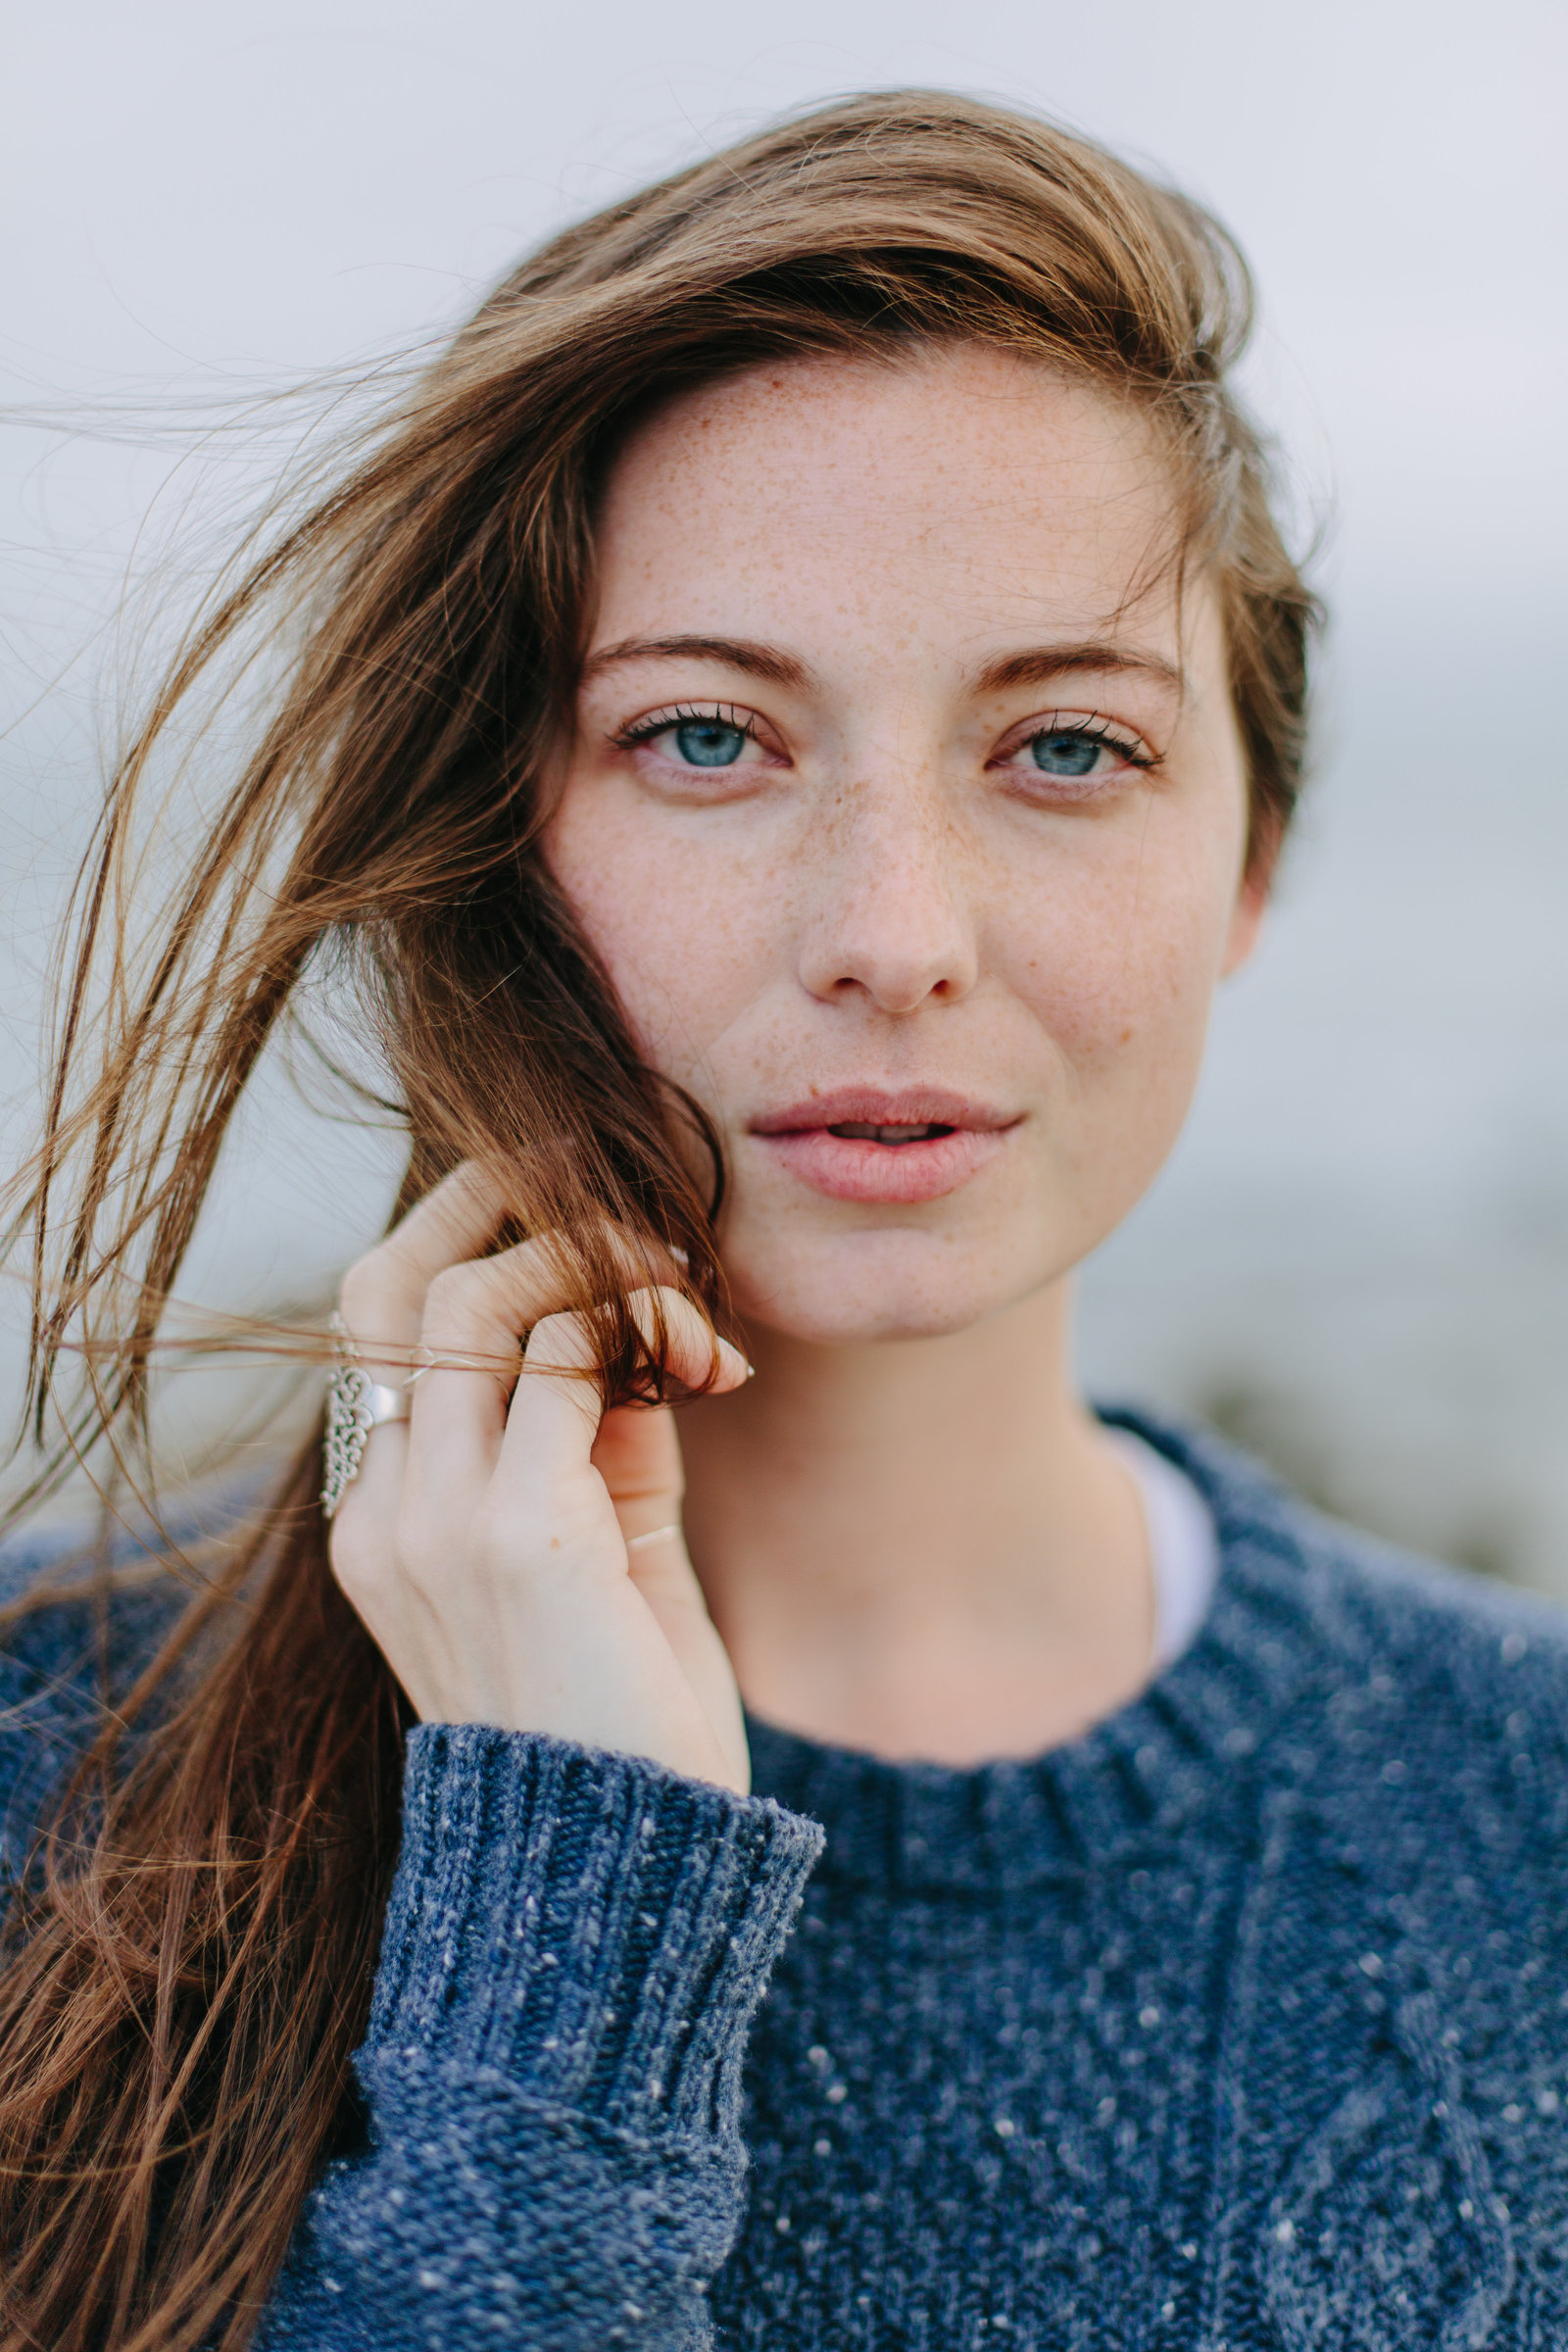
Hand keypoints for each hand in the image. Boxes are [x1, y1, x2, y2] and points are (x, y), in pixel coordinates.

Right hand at [328, 1162, 751, 1791]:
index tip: (586, 1235)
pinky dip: (646, 1322)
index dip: (474, 1247)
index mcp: (382, 1527)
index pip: (382, 1330)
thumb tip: (644, 1336)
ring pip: (476, 1296)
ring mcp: (436, 1524)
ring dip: (593, 1258)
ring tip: (682, 1285)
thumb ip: (606, 1450)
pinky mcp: (517, 1534)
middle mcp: (384, 1515)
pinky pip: (571, 1357)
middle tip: (615, 1197)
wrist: (623, 1881)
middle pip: (392, 1283)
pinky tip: (710, 1358)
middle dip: (500, 1203)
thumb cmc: (625, 1727)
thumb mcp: (608, 1563)